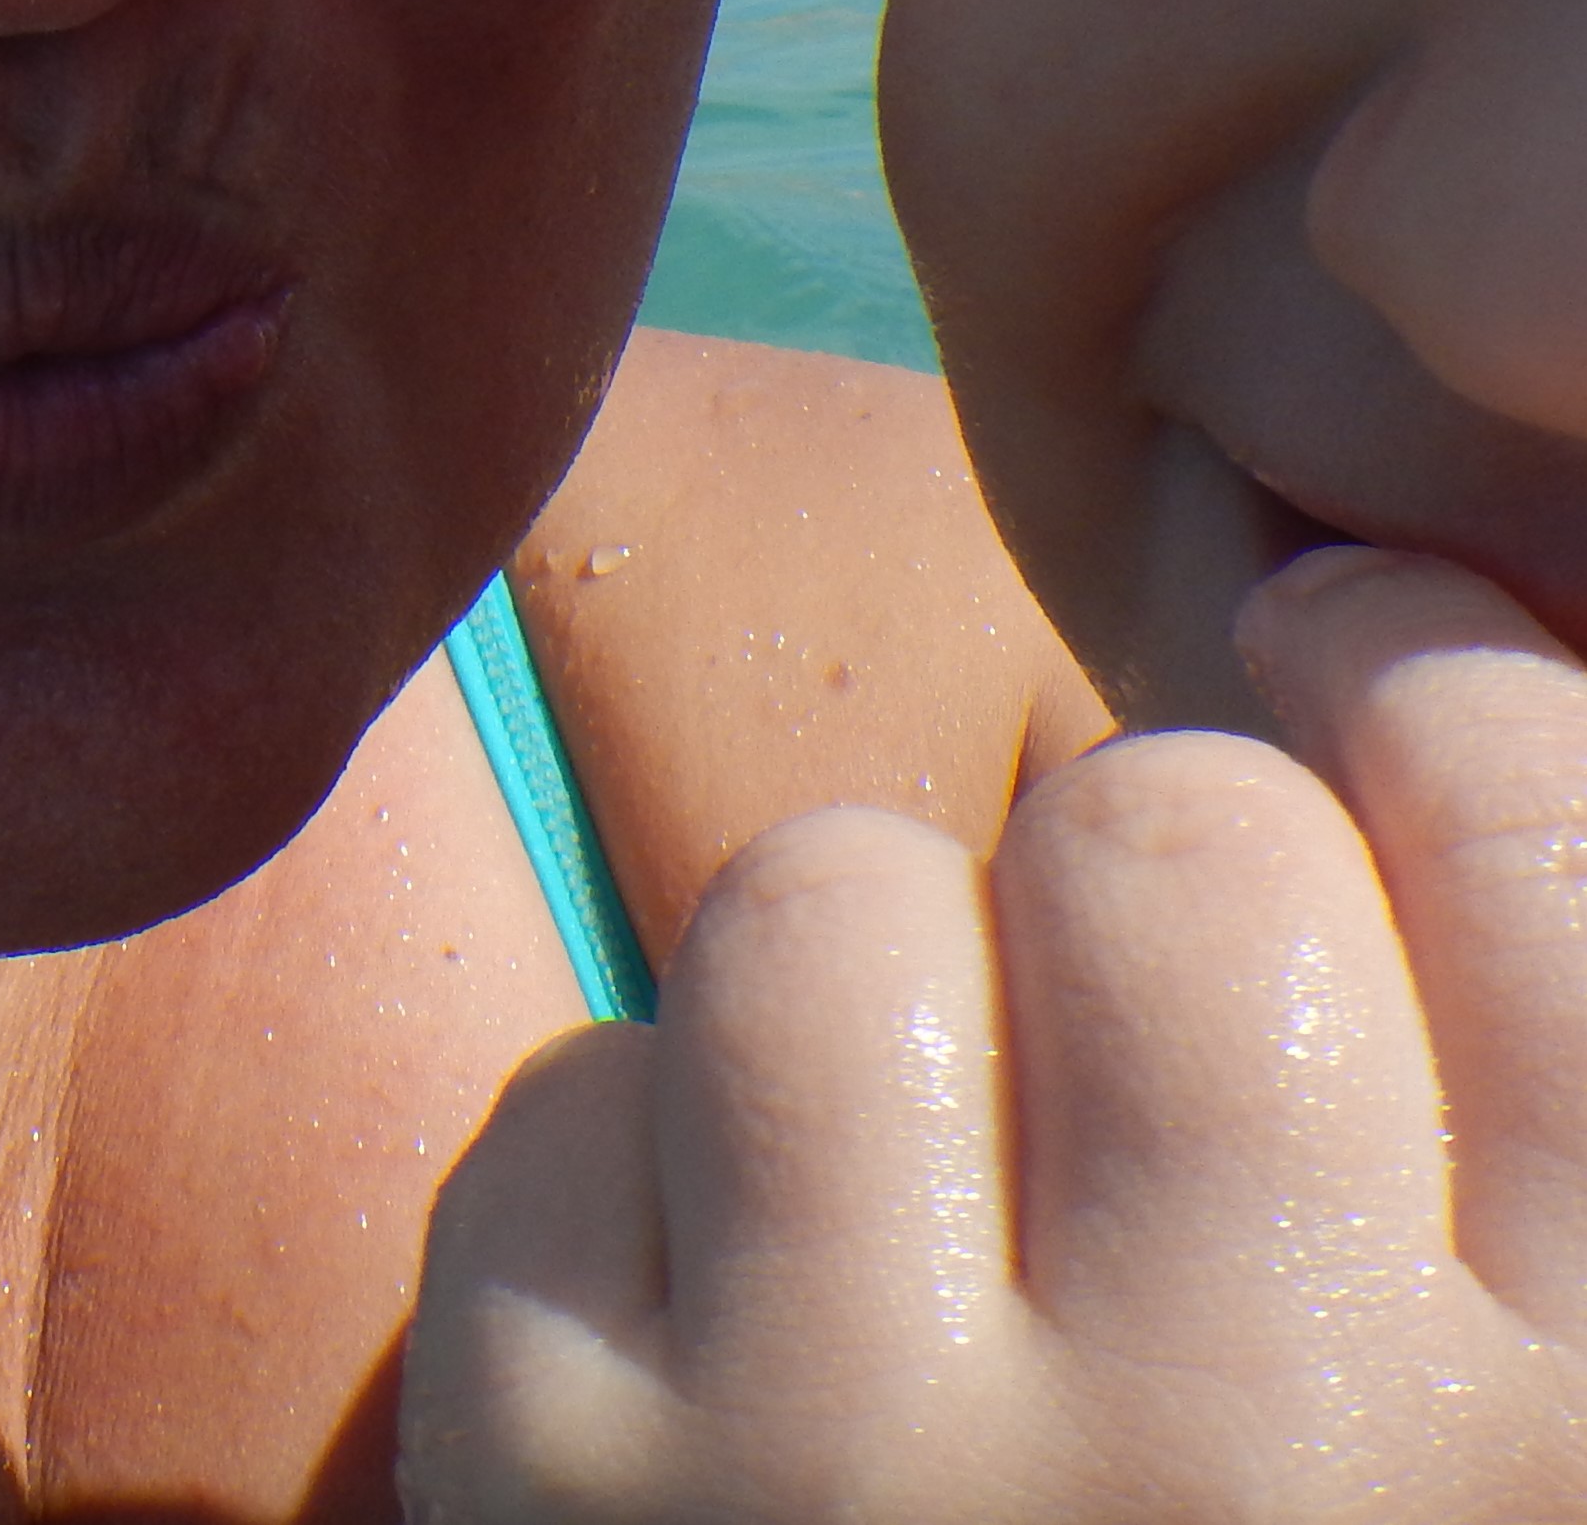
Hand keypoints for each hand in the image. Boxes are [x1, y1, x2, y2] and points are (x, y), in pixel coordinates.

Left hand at [401, 547, 1586, 1519]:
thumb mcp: (1520, 1418)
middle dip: (1141, 895)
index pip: (1532, 811)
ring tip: (918, 1223)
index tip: (1354, 691)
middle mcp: (1274, 1462)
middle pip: (1161, 834)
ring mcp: (883, 1483)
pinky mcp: (565, 1495)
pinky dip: (636, 1195)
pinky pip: (576, 1102)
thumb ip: (1515, 1111)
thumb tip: (1371, 618)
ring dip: (866, 1008)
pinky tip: (733, 1367)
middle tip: (1135, 1083)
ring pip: (827, 906)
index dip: (1421, 690)